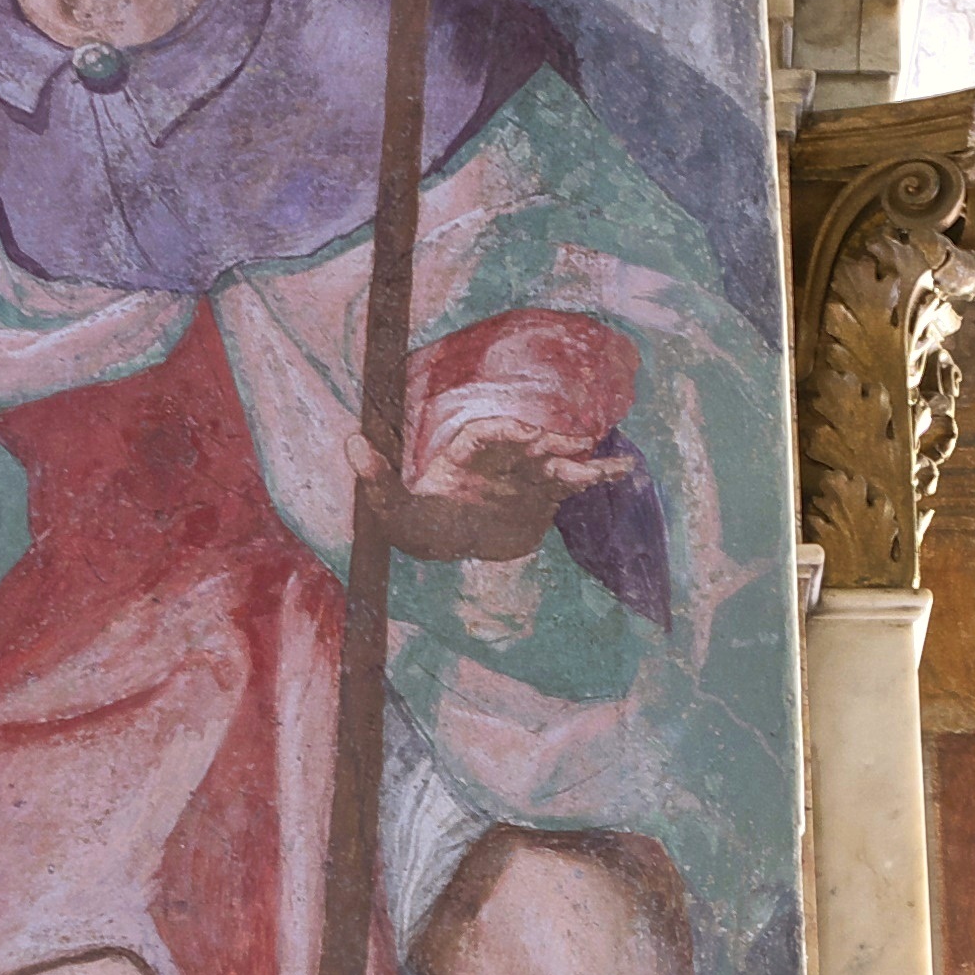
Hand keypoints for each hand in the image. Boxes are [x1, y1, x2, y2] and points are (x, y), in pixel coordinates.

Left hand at [346, 427, 632, 563]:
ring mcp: (527, 473)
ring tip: (610, 459)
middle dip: (554, 441)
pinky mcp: (545, 494)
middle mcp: (501, 456)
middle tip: (577, 440)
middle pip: (532, 441)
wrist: (452, 542)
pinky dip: (598, 475)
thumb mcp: (392, 508)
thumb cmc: (421, 523)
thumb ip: (374, 477)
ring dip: (582, 458)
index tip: (530, 437)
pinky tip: (623, 470)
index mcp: (468, 451)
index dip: (511, 432)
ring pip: (559, 459)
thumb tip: (351, 442)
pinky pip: (574, 482)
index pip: (491, 433)